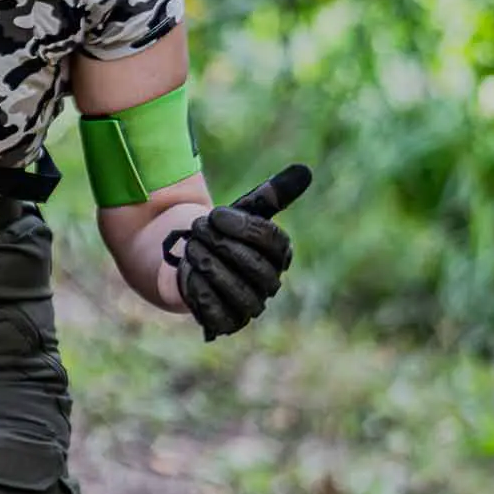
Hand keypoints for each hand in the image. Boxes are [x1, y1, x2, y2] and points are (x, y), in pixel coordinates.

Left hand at [163, 163, 311, 340]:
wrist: (191, 261)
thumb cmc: (223, 234)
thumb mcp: (244, 210)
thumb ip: (272, 194)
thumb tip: (304, 170)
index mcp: (280, 255)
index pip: (273, 242)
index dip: (243, 227)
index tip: (215, 213)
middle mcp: (270, 283)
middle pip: (256, 267)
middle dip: (222, 245)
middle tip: (197, 230)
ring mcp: (249, 306)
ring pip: (238, 291)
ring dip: (211, 265)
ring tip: (191, 247)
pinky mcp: (226, 323)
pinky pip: (218, 312)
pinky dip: (201, 290)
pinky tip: (189, 270)